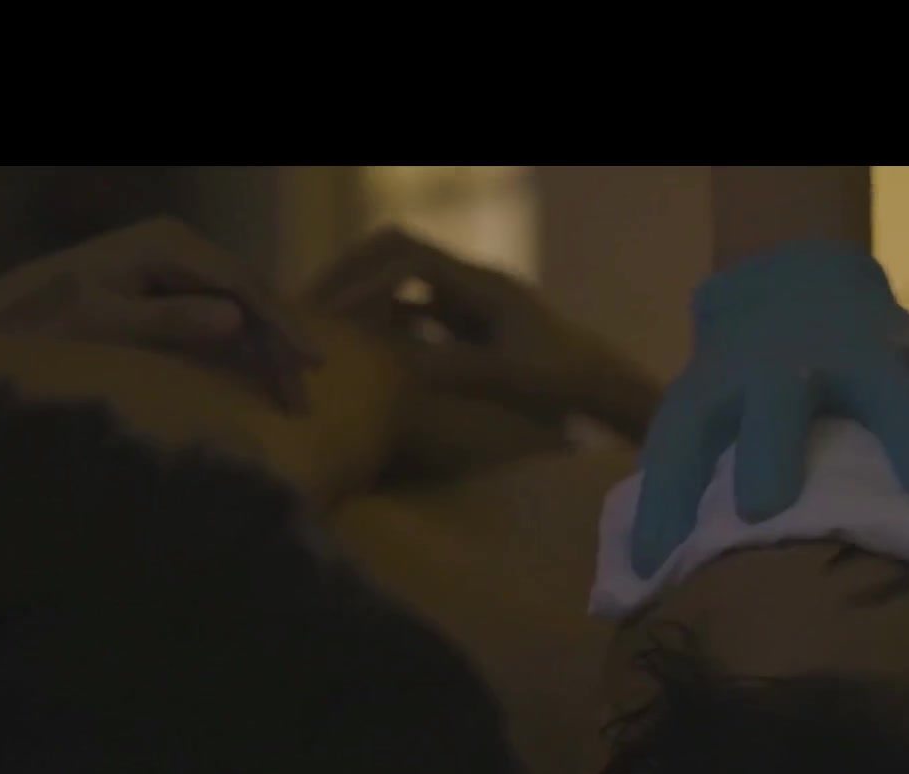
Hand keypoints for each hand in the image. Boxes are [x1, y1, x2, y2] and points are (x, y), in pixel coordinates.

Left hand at [0, 217, 318, 410]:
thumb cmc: (42, 326)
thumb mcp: (102, 324)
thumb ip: (168, 320)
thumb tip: (236, 318)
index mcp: (167, 244)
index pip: (242, 284)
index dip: (281, 326)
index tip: (311, 365)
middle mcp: (177, 246)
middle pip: (249, 296)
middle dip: (280, 347)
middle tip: (303, 401)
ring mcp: (174, 266)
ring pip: (241, 308)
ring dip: (266, 353)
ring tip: (290, 401)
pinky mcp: (168, 289)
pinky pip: (222, 316)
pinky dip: (244, 350)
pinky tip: (258, 380)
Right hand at [307, 227, 657, 441]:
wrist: (600, 385)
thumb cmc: (564, 380)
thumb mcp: (509, 377)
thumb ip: (456, 367)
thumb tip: (396, 364)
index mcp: (482, 284)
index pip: (407, 257)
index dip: (363, 278)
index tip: (330, 310)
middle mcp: (471, 281)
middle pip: (395, 252)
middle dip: (350, 273)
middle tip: (308, 305)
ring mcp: (469, 299)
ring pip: (400, 280)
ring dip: (363, 294)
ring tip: (322, 326)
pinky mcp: (468, 322)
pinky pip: (413, 308)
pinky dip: (384, 320)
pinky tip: (360, 349)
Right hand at [632, 240, 908, 577]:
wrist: (789, 291)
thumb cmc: (881, 364)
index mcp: (873, 359)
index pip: (901, 394)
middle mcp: (794, 365)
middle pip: (780, 401)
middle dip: (772, 447)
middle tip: (765, 504)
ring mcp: (731, 382)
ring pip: (700, 425)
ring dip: (683, 485)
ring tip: (668, 554)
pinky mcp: (685, 403)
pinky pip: (661, 456)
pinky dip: (649, 510)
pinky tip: (639, 568)